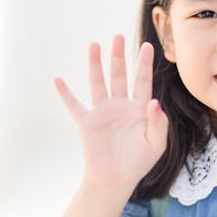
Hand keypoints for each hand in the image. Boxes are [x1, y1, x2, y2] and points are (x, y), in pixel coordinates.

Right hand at [54, 34, 167, 192]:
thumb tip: (155, 102)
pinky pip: (75, 105)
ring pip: (98, 83)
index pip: (143, 81)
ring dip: (95, 64)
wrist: (116, 180)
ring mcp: (102, 112)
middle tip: (118, 36)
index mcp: (139, 109)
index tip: (148, 46)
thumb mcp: (156, 144)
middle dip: (118, 56)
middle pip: (119, 75)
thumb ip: (159, 123)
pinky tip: (58, 80)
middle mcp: (120, 106)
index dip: (145, 64)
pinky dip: (66, 93)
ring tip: (94, 45)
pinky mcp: (87, 122)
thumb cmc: (138, 162)